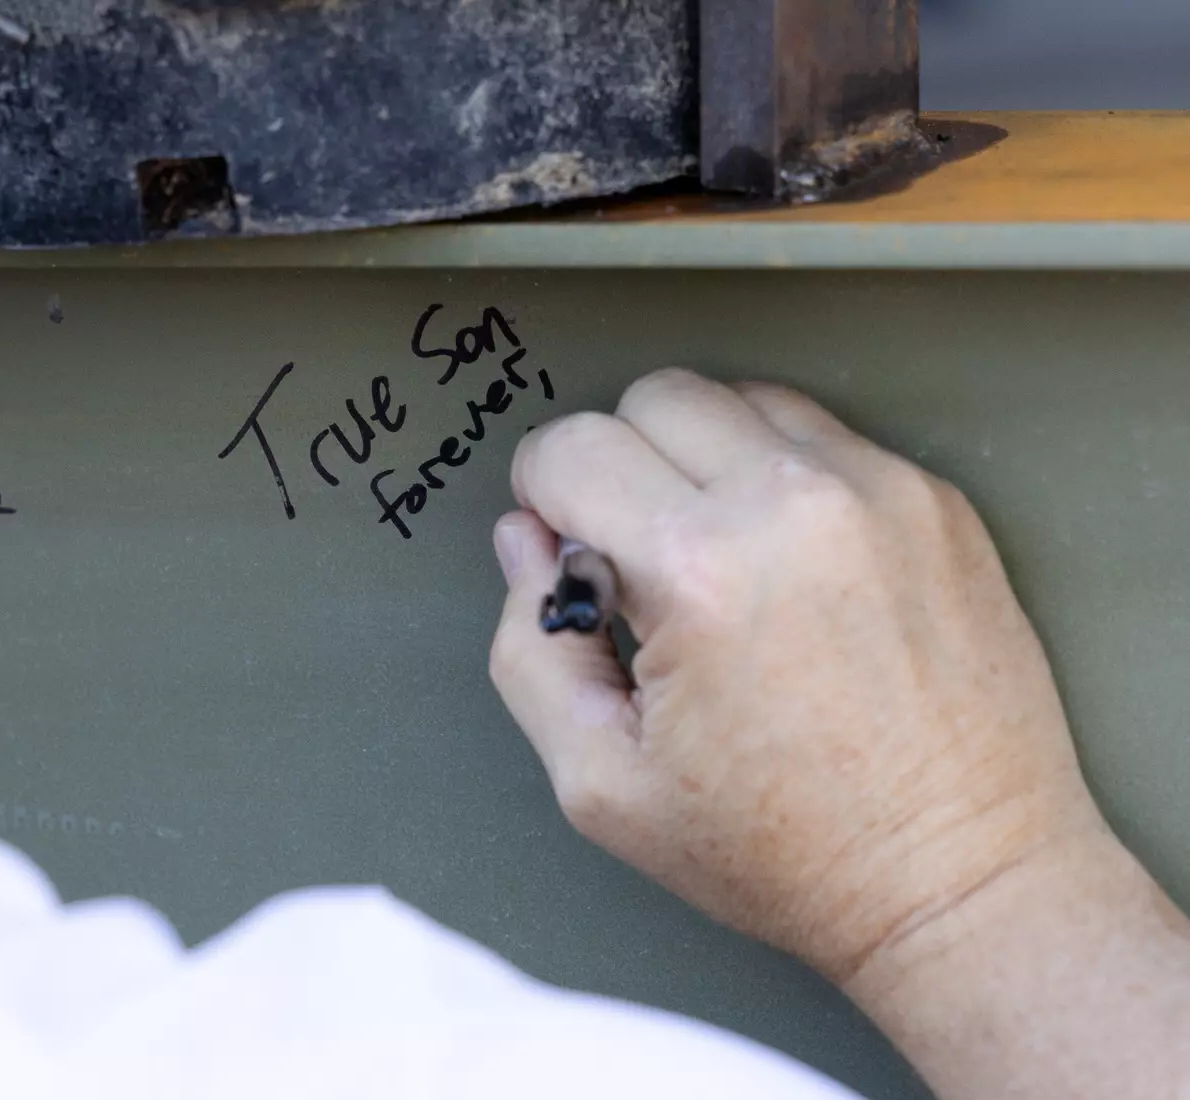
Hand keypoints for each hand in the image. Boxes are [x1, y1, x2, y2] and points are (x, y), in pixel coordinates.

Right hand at [490, 368, 1106, 980]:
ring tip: (717, 559)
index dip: (543, 496)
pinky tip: (786, 563)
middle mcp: (793, 506)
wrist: (959, 881)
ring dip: (702, 458)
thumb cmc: (788, 852)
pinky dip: (781, 476)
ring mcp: (877, 492)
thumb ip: (528, 649)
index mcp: (698, 573)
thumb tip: (525, 542)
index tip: (564, 542)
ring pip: (737, 398)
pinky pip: (820, 434)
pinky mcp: (934, 500)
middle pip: (651, 398)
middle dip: (619, 466)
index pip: (571, 448)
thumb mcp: (602, 785)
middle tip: (638, 559)